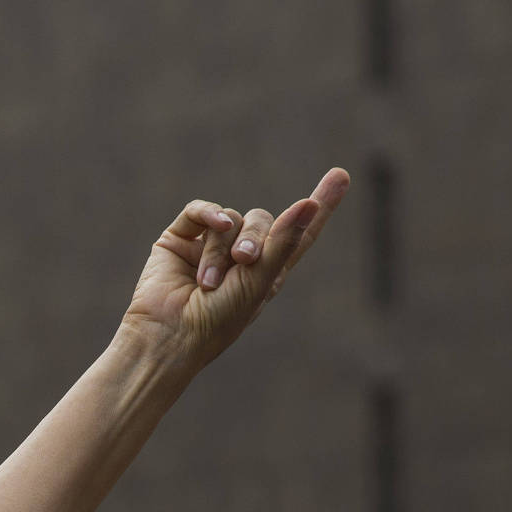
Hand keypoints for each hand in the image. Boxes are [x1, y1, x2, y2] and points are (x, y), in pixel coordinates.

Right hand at [119, 168, 350, 370]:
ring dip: (222, 248)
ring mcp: (209, 245)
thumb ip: (284, 241)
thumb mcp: (259, 282)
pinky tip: (214, 225)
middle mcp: (239, 256)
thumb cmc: (217, 321)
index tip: (341, 176)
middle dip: (256, 238)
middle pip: (262, 220)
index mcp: (267, 272)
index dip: (321, 206)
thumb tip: (309, 202)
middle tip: (244, 262)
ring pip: (229, 219)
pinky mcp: (179, 239)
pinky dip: (207, 214)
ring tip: (208, 282)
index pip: (300, 234)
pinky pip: (199, 211)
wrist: (169, 336)